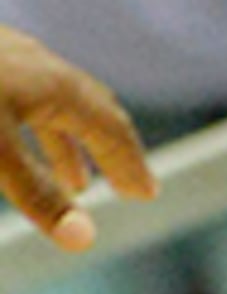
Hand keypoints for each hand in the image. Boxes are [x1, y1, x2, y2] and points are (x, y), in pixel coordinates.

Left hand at [0, 25, 154, 248]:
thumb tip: (84, 240)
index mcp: (54, 83)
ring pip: (50, 99)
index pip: (109, 127)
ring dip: (66, 141)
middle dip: (106, 149)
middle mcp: (36, 62)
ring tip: (68, 177)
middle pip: (89, 106)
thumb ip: (35, 194)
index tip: (146, 194)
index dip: (129, 163)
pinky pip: (20, 91)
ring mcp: (3, 53)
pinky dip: (33, 123)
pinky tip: (10, 132)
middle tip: (120, 184)